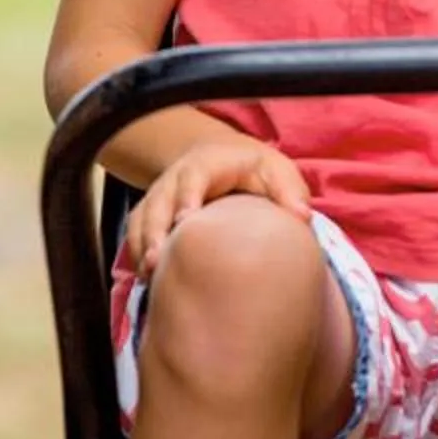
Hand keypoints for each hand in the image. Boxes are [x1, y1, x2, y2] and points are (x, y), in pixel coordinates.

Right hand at [125, 137, 309, 272]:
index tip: (186, 220)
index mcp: (207, 165)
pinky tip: (147, 281)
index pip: (192, 177)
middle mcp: (176, 180)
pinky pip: (134, 233)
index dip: (186, 196)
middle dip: (155, 230)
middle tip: (157, 259)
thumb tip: (303, 217)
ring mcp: (159, 197)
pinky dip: (136, 254)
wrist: (221, 158)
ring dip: (142, 246)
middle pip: (158, 202)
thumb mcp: (275, 169)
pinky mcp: (150, 215)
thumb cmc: (253, 170)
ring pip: (141, 219)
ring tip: (148, 275)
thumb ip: (288, 191)